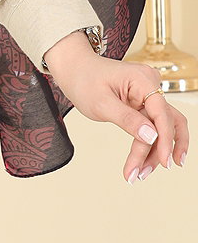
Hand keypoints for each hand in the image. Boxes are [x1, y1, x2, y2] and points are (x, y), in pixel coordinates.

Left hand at [43, 30, 188, 182]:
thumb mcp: (101, 103)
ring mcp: (148, 93)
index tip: (164, 162)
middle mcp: (150, 84)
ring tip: (140, 173)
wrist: (74, 69)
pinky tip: (141, 162)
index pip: (162, 113)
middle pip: (167, 122)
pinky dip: (148, 144)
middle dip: (160, 150)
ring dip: (155, 151)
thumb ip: (127, 120)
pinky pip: (153, 126)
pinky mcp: (143, 102)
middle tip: (145, 173)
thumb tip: (152, 136)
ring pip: (163, 127)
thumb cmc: (84, 80)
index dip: (165, 140)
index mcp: (143, 79)